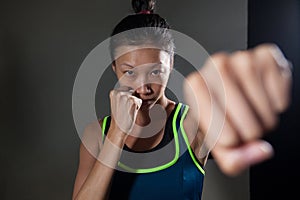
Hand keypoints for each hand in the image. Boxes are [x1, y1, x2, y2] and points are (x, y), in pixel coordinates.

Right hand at [109, 87, 141, 134]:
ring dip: (135, 104)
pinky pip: (139, 101)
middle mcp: (118, 92)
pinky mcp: (132, 101)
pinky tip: (131, 112)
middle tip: (125, 110)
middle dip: (132, 101)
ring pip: (136, 97)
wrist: (118, 129)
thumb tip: (134, 89)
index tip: (121, 107)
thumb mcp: (117, 103)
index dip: (127, 99)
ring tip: (127, 111)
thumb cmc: (119, 117)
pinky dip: (137, 107)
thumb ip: (123, 95)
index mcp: (113, 92)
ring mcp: (125, 96)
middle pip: (132, 92)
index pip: (127, 90)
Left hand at [184, 43, 291, 175]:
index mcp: (195, 85)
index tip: (230, 141)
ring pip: (258, 98)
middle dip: (248, 131)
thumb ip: (234, 159)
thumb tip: (261, 151)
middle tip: (249, 132)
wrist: (237, 98)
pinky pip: (277, 86)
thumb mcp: (219, 145)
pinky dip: (278, 103)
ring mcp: (240, 57)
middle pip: (236, 109)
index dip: (225, 137)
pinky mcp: (265, 55)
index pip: (212, 119)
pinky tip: (268, 102)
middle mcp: (215, 66)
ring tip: (259, 119)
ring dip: (265, 118)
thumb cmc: (224, 118)